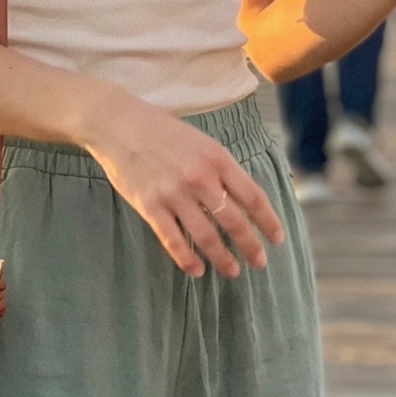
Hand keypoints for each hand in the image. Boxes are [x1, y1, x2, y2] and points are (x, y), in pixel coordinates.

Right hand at [86, 90, 284, 279]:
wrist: (119, 125)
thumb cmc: (164, 132)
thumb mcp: (203, 142)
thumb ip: (222, 170)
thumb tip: (244, 201)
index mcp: (218, 159)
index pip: (253, 197)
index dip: (268, 221)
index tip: (276, 239)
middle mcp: (200, 179)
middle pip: (233, 221)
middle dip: (250, 246)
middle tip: (259, 263)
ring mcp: (174, 194)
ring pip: (206, 236)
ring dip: (222, 258)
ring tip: (232, 271)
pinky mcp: (150, 206)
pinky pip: (173, 240)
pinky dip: (187, 259)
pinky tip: (197, 270)